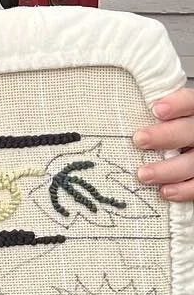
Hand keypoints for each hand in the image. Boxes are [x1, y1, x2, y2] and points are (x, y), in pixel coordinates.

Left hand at [135, 85, 193, 202]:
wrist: (179, 150)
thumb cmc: (161, 130)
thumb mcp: (162, 116)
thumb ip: (148, 112)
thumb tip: (110, 103)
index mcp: (193, 112)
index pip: (190, 102)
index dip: (177, 104)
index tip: (156, 110)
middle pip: (189, 131)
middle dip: (165, 136)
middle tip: (139, 140)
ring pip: (193, 162)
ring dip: (168, 170)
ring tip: (142, 174)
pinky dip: (183, 190)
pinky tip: (163, 192)